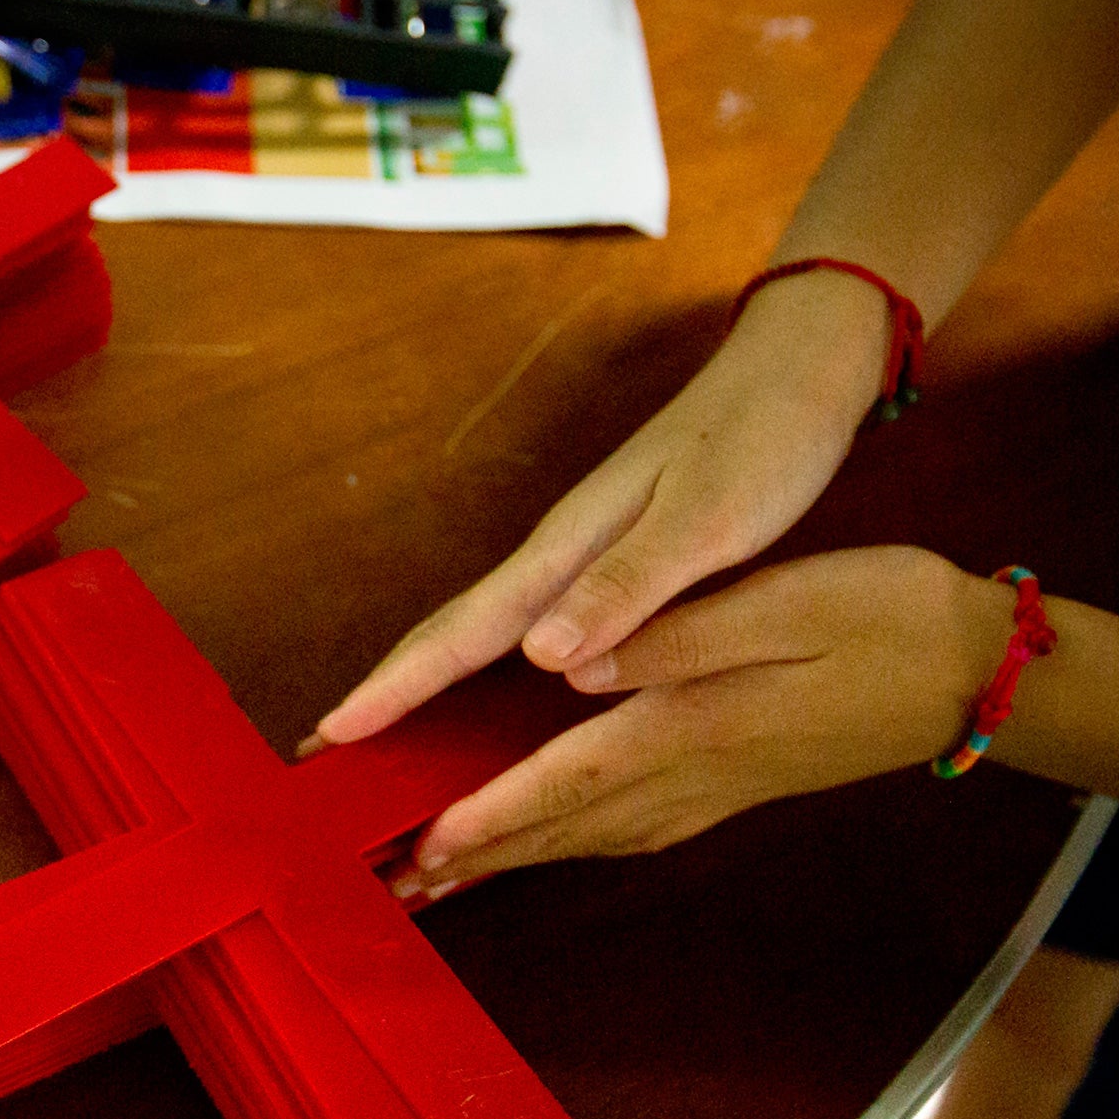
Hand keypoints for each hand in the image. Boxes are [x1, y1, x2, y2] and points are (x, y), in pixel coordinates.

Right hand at [310, 271, 893, 750]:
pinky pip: (517, 629)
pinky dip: (476, 667)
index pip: (463, 632)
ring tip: (375, 732)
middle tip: (323, 746)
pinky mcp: (605, 564)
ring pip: (477, 632)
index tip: (335, 730)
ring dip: (421, 683)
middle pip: (448, 633)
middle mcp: (557, 555)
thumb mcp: (706, 522)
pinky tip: (476, 694)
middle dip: (384, 690)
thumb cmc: (760, 443)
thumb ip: (626, 588)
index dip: (397, 686)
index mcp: (570, 548)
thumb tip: (536, 656)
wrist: (795, 373)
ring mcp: (576, 557)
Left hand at [394, 548, 1011, 888]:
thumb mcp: (783, 605)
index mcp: (689, 726)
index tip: (422, 846)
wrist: (977, 675)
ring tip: (446, 878)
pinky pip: (627, 830)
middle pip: (559, 828)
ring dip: (515, 858)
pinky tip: (548, 842)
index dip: (486, 815)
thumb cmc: (885, 621)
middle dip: (475, 859)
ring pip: (589, 837)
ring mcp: (712, 790)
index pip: (561, 780)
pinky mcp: (730, 786)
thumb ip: (672, 638)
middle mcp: (690, 773)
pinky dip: (569, 842)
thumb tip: (569, 665)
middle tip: (397, 889)